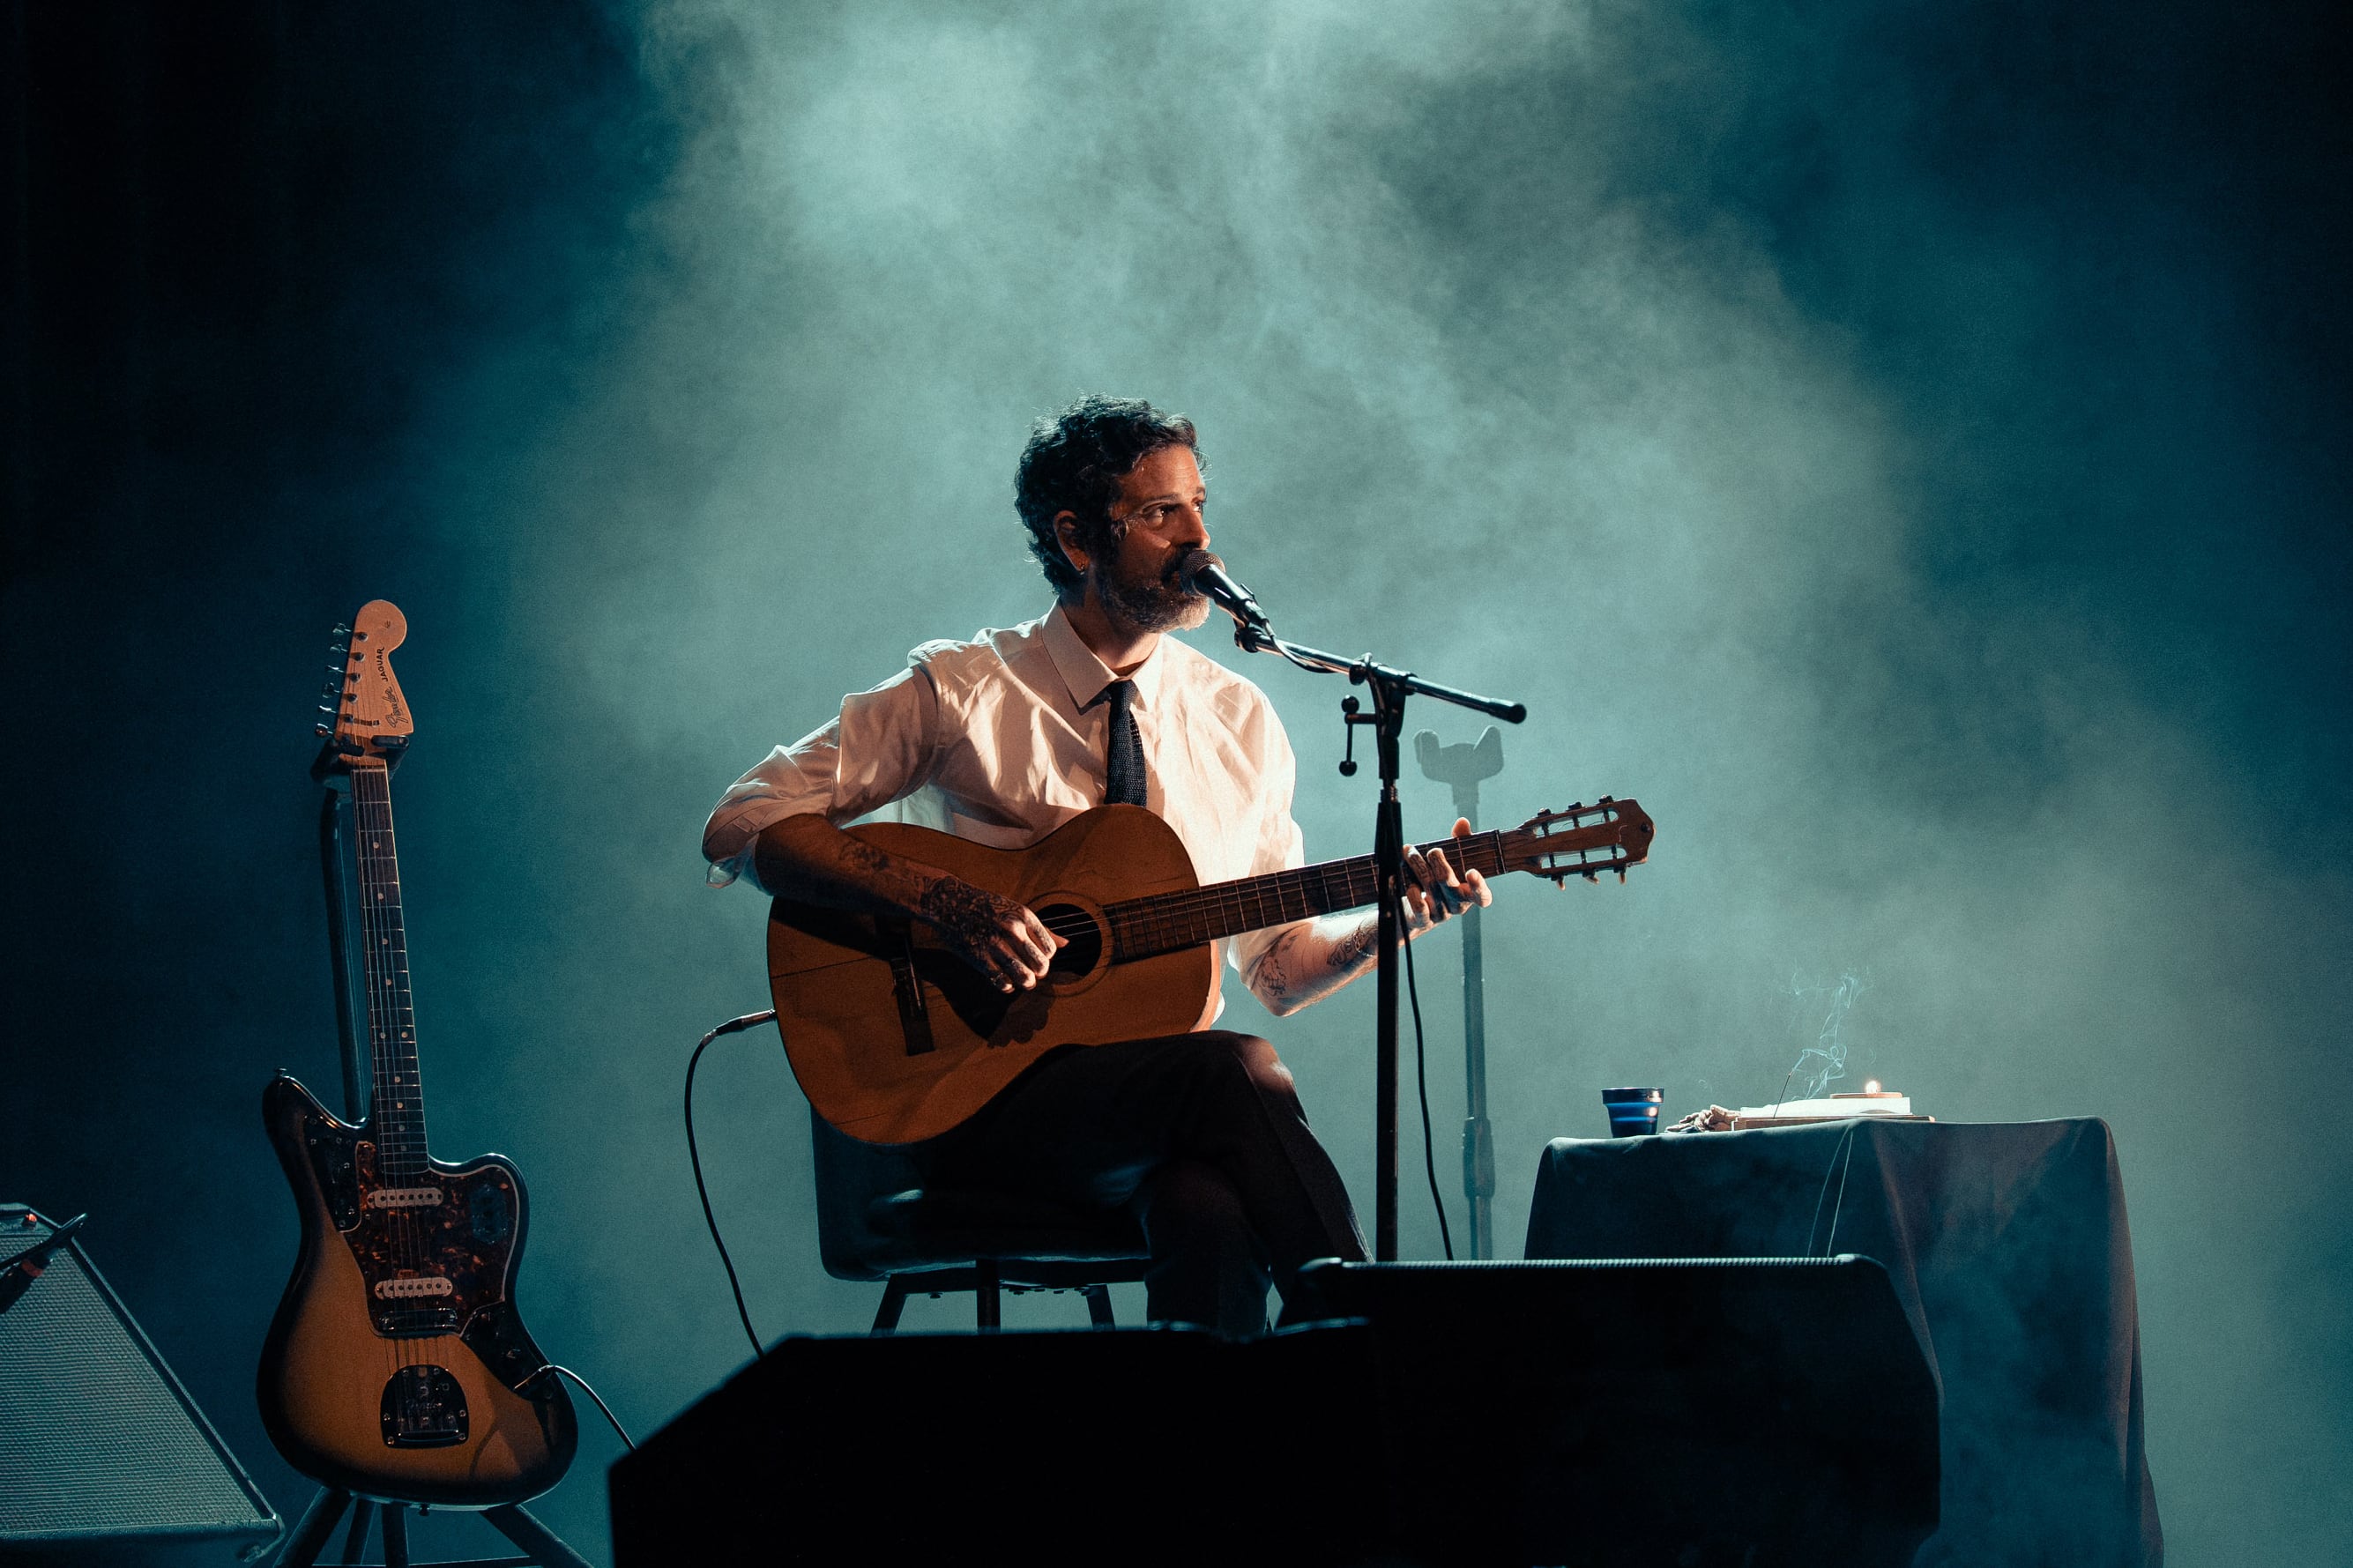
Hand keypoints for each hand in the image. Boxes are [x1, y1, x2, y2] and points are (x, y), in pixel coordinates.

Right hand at [918, 877, 1065, 992]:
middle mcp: (1012, 930)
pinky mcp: (979, 958)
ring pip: (1025, 978)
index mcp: (1024, 916)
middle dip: (1039, 973)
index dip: (1046, 957)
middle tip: (1032, 971)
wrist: (949, 902)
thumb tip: (1067, 944)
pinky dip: (1007, 986)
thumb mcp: (1016, 909)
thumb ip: (1042, 929)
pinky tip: (1004, 979)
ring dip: (1027, 983)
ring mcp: (995, 945)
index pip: (1050, 949)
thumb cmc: (986, 906)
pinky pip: (1003, 983)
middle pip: (1041, 966)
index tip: (1037, 955)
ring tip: (1023, 979)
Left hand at [1403, 818, 1492, 930]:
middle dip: (1438, 862)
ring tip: (1409, 851)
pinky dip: (1411, 891)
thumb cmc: (1439, 880)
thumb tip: (1462, 822)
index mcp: (1469, 893)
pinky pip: (1419, 907)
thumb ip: (1460, 841)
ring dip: (1418, 866)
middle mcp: (1457, 905)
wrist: (1416, 911)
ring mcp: (1441, 914)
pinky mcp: (1424, 920)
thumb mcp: (1452, 860)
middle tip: (1431, 851)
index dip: (1479, 886)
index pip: (1482, 897)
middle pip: (1448, 883)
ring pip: (1430, 888)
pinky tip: (1405, 879)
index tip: (1471, 872)